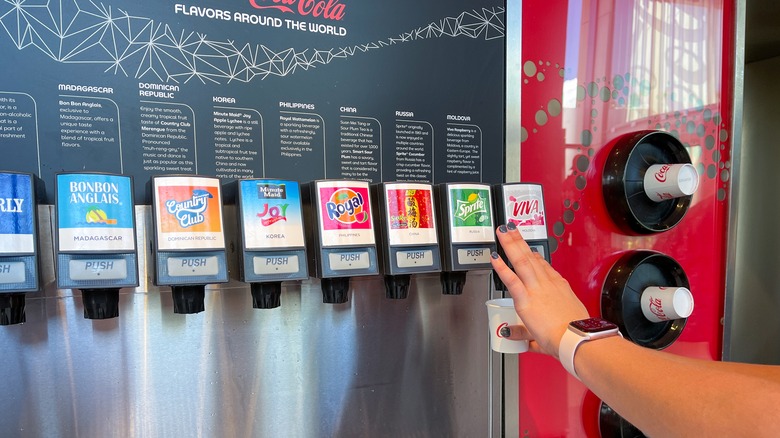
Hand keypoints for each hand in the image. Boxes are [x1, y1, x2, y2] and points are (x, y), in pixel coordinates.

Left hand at [490, 223, 588, 357]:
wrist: (576, 339)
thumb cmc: (571, 336)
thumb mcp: (553, 326)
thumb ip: (525, 332)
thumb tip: (511, 333)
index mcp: (559, 287)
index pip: (545, 268)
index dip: (535, 257)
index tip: (529, 250)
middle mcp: (547, 284)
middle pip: (531, 257)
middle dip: (519, 241)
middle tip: (511, 228)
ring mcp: (536, 289)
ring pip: (521, 260)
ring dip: (510, 244)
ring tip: (502, 231)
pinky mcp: (526, 298)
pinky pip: (511, 278)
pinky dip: (501, 266)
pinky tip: (494, 256)